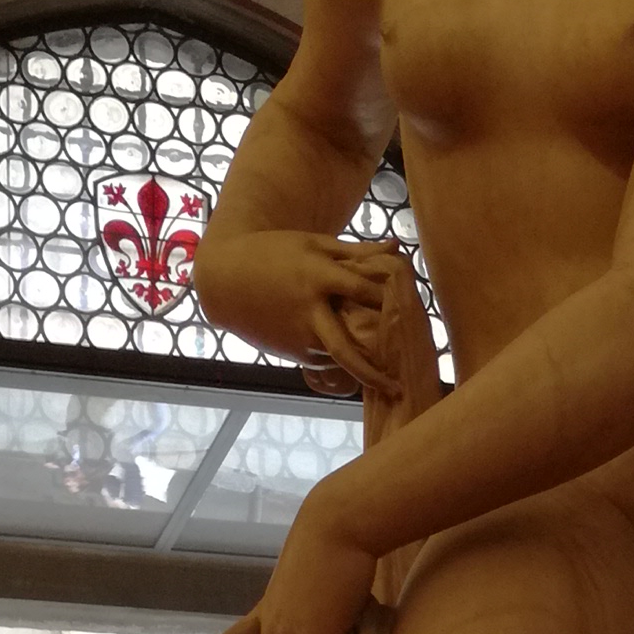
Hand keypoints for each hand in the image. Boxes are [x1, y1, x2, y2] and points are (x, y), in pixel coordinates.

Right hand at [234, 235, 406, 396]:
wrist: (224, 280)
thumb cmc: (274, 253)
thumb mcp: (313, 244)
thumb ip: (357, 251)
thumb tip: (398, 246)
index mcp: (317, 277)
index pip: (363, 291)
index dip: (387, 297)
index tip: (408, 304)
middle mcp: (309, 312)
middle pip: (346, 350)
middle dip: (373, 373)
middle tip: (398, 389)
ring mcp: (297, 337)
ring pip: (338, 358)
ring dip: (360, 363)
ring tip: (382, 367)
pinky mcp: (290, 352)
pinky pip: (323, 360)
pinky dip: (339, 358)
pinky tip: (350, 353)